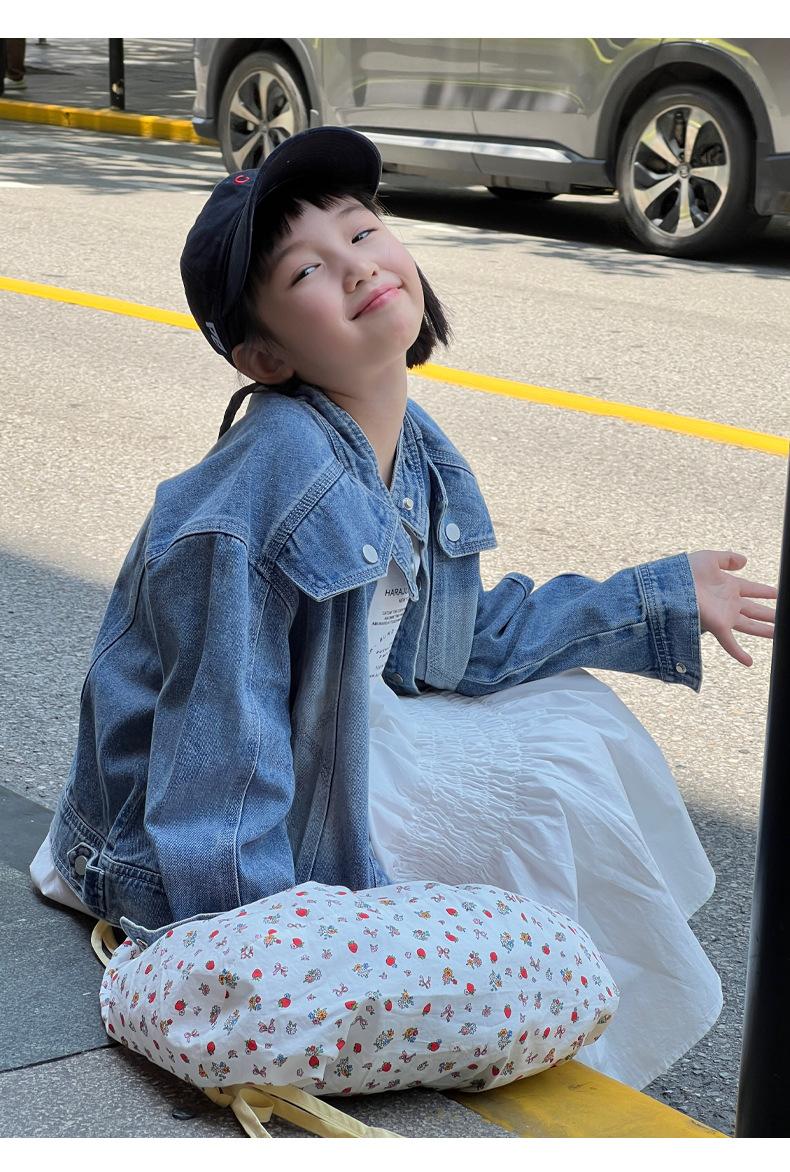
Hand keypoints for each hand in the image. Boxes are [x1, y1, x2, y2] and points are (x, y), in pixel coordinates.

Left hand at [688, 550, 776, 666]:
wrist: (670, 584)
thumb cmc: (685, 570)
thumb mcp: (710, 558)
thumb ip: (727, 558)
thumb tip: (745, 561)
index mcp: (727, 586)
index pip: (751, 589)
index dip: (764, 591)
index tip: (777, 593)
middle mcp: (728, 602)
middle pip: (753, 609)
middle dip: (768, 613)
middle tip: (782, 617)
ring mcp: (724, 615)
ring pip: (748, 626)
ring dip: (764, 630)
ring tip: (778, 633)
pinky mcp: (718, 626)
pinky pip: (731, 643)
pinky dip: (739, 653)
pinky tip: (749, 662)